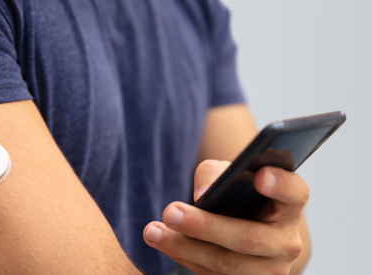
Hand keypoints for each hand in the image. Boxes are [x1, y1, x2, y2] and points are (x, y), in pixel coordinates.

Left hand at [143, 160, 308, 274]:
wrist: (244, 229)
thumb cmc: (238, 196)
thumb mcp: (231, 177)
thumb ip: (217, 174)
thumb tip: (203, 196)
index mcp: (289, 206)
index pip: (294, 194)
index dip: (280, 185)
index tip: (259, 175)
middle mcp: (286, 241)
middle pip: (249, 238)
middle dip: (206, 226)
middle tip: (171, 211)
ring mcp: (268, 270)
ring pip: (226, 263)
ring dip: (184, 247)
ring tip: (153, 231)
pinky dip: (183, 256)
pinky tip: (161, 241)